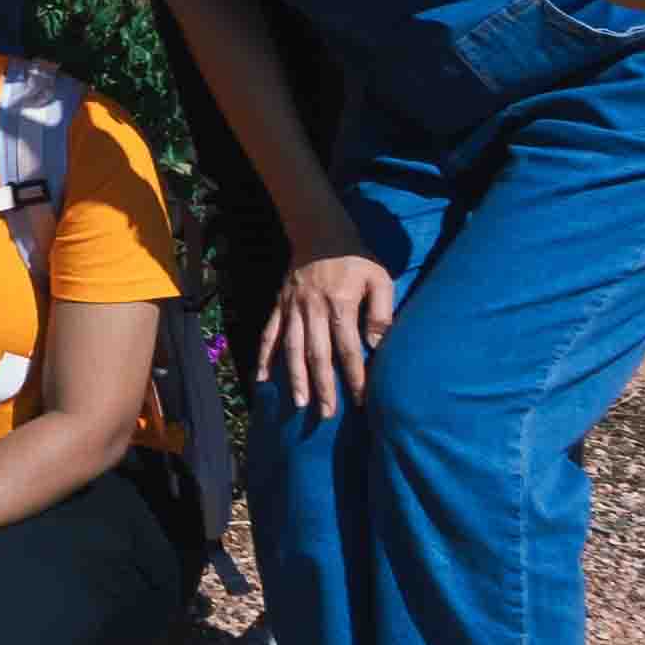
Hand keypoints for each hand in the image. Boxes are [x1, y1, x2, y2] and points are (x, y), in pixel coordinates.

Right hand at [263, 247, 401, 416]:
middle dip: (323, 386)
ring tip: (300, 403)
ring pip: (292, 348)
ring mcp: (292, 307)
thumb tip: (377, 345)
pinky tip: (263, 378)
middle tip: (326, 414)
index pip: (348, 347)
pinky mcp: (280, 304)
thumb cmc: (356, 257)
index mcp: (340, 303)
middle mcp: (312, 308)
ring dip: (295, 377)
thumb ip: (381, 311)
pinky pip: (270, 333)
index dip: (354, 375)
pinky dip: (265, 356)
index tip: (361, 400)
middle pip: (317, 354)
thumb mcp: (379, 277)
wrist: (319, 230)